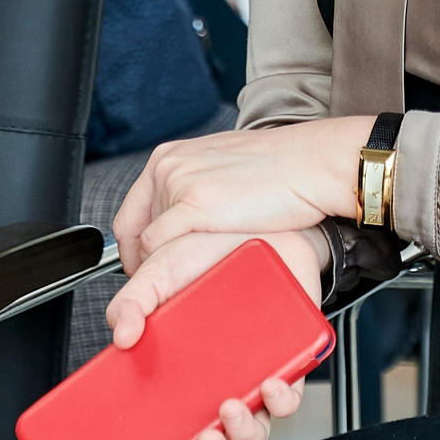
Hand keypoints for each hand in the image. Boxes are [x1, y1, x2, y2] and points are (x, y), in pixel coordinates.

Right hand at [97, 230, 327, 439]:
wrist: (267, 232)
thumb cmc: (213, 255)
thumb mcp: (161, 272)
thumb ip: (133, 301)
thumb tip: (120, 334)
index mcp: (183, 372)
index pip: (169, 423)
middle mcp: (219, 382)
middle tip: (202, 439)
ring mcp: (254, 376)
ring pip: (252, 430)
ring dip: (242, 432)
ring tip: (231, 409)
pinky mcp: (289, 363)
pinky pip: (289, 397)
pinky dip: (281, 399)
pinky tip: (270, 383)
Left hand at [112, 116, 374, 278]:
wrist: (311, 164)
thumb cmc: (278, 171)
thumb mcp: (220, 170)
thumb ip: (191, 189)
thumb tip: (178, 223)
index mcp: (170, 156)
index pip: (129, 214)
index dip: (134, 250)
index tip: (146, 268)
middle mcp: (167, 167)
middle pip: (135, 233)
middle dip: (149, 262)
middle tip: (170, 282)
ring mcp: (177, 185)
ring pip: (147, 246)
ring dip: (162, 267)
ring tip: (190, 278)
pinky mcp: (194, 205)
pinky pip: (159, 249)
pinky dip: (169, 268)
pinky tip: (191, 274)